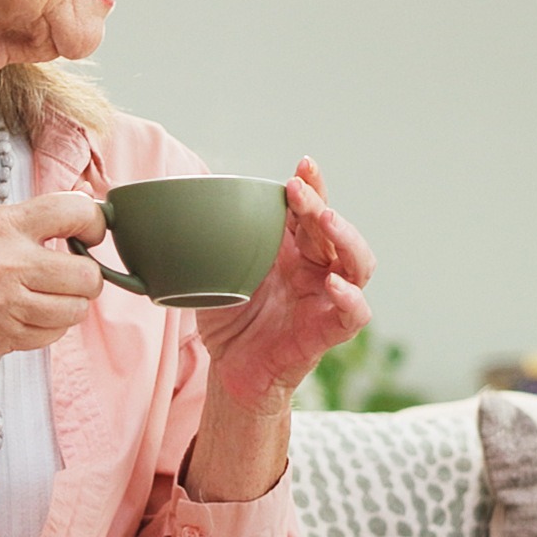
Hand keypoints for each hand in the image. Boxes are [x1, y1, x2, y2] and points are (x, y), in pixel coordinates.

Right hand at [0, 191, 108, 379]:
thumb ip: (33, 219)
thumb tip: (87, 199)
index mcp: (2, 224)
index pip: (75, 212)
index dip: (96, 222)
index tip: (91, 232)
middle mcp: (9, 263)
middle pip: (88, 274)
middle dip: (86, 275)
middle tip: (70, 273)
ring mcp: (8, 303)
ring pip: (77, 309)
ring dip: (70, 304)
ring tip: (48, 295)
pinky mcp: (6, 336)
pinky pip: (55, 334)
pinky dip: (51, 326)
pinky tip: (29, 313)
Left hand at [195, 158, 376, 418]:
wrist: (230, 372)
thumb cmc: (229, 319)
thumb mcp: (215, 271)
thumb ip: (210, 240)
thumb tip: (178, 201)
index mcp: (296, 251)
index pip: (312, 212)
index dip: (314, 186)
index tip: (302, 165)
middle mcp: (318, 270)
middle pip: (334, 230)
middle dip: (320, 204)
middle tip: (299, 188)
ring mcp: (327, 300)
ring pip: (358, 264)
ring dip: (346, 238)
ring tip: (325, 219)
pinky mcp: (328, 333)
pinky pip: (354, 314)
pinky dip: (350, 299)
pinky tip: (334, 284)